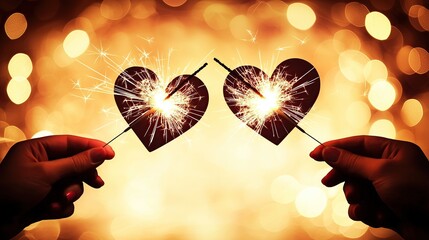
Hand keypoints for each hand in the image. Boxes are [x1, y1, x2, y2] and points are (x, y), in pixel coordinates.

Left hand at [0, 135, 114, 238]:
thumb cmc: (10, 191)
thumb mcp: (46, 173)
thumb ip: (75, 163)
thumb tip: (100, 152)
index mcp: (37, 149)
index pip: (71, 143)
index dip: (91, 147)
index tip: (110, 153)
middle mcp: (42, 164)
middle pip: (75, 164)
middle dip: (82, 176)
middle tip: (96, 182)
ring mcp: (43, 183)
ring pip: (72, 184)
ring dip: (70, 194)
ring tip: (61, 200)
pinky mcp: (44, 200)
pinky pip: (65, 200)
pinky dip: (61, 206)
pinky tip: (50, 209)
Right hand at [310, 136, 428, 239]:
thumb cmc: (417, 191)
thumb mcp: (380, 171)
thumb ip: (352, 161)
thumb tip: (328, 151)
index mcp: (392, 151)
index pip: (357, 144)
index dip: (334, 148)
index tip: (315, 154)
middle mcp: (389, 167)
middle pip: (354, 167)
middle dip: (344, 178)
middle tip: (328, 182)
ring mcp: (388, 189)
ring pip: (357, 190)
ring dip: (357, 199)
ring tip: (363, 205)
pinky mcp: (387, 208)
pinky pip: (365, 207)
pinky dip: (366, 213)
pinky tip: (375, 217)